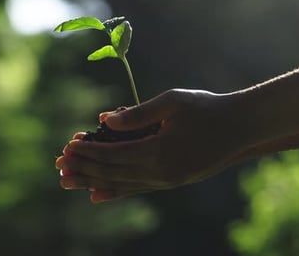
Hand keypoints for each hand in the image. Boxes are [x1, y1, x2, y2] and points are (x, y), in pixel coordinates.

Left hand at [56, 89, 254, 202]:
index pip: (112, 155)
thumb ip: (137, 114)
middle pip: (111, 173)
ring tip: (68, 182)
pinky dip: (114, 192)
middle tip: (58, 167)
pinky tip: (97, 195)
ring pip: (120, 184)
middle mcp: (159, 173)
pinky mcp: (170, 182)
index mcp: (158, 152)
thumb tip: (104, 121)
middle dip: (83, 169)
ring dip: (92, 182)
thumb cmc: (207, 108)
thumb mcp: (172, 102)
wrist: (240, 128)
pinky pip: (136, 189)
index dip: (88, 152)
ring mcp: (165, 181)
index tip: (66, 148)